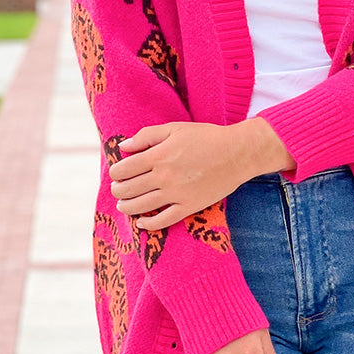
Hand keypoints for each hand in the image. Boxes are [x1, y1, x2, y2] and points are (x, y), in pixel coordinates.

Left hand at [109, 119, 294, 231]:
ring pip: (141, 206)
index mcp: (159, 155)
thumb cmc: (206, 137)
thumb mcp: (175, 128)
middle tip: (117, 189)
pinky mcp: (189, 206)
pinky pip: (164, 220)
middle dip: (118, 190)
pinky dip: (149, 224)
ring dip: (127, 207)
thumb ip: (147, 136)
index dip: (116, 172)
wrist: (237, 153)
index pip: (125, 169)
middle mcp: (164, 176)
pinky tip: (141, 222)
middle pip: (129, 189)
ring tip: (122, 205)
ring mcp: (176, 194)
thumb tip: (124, 147)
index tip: (116, 173)